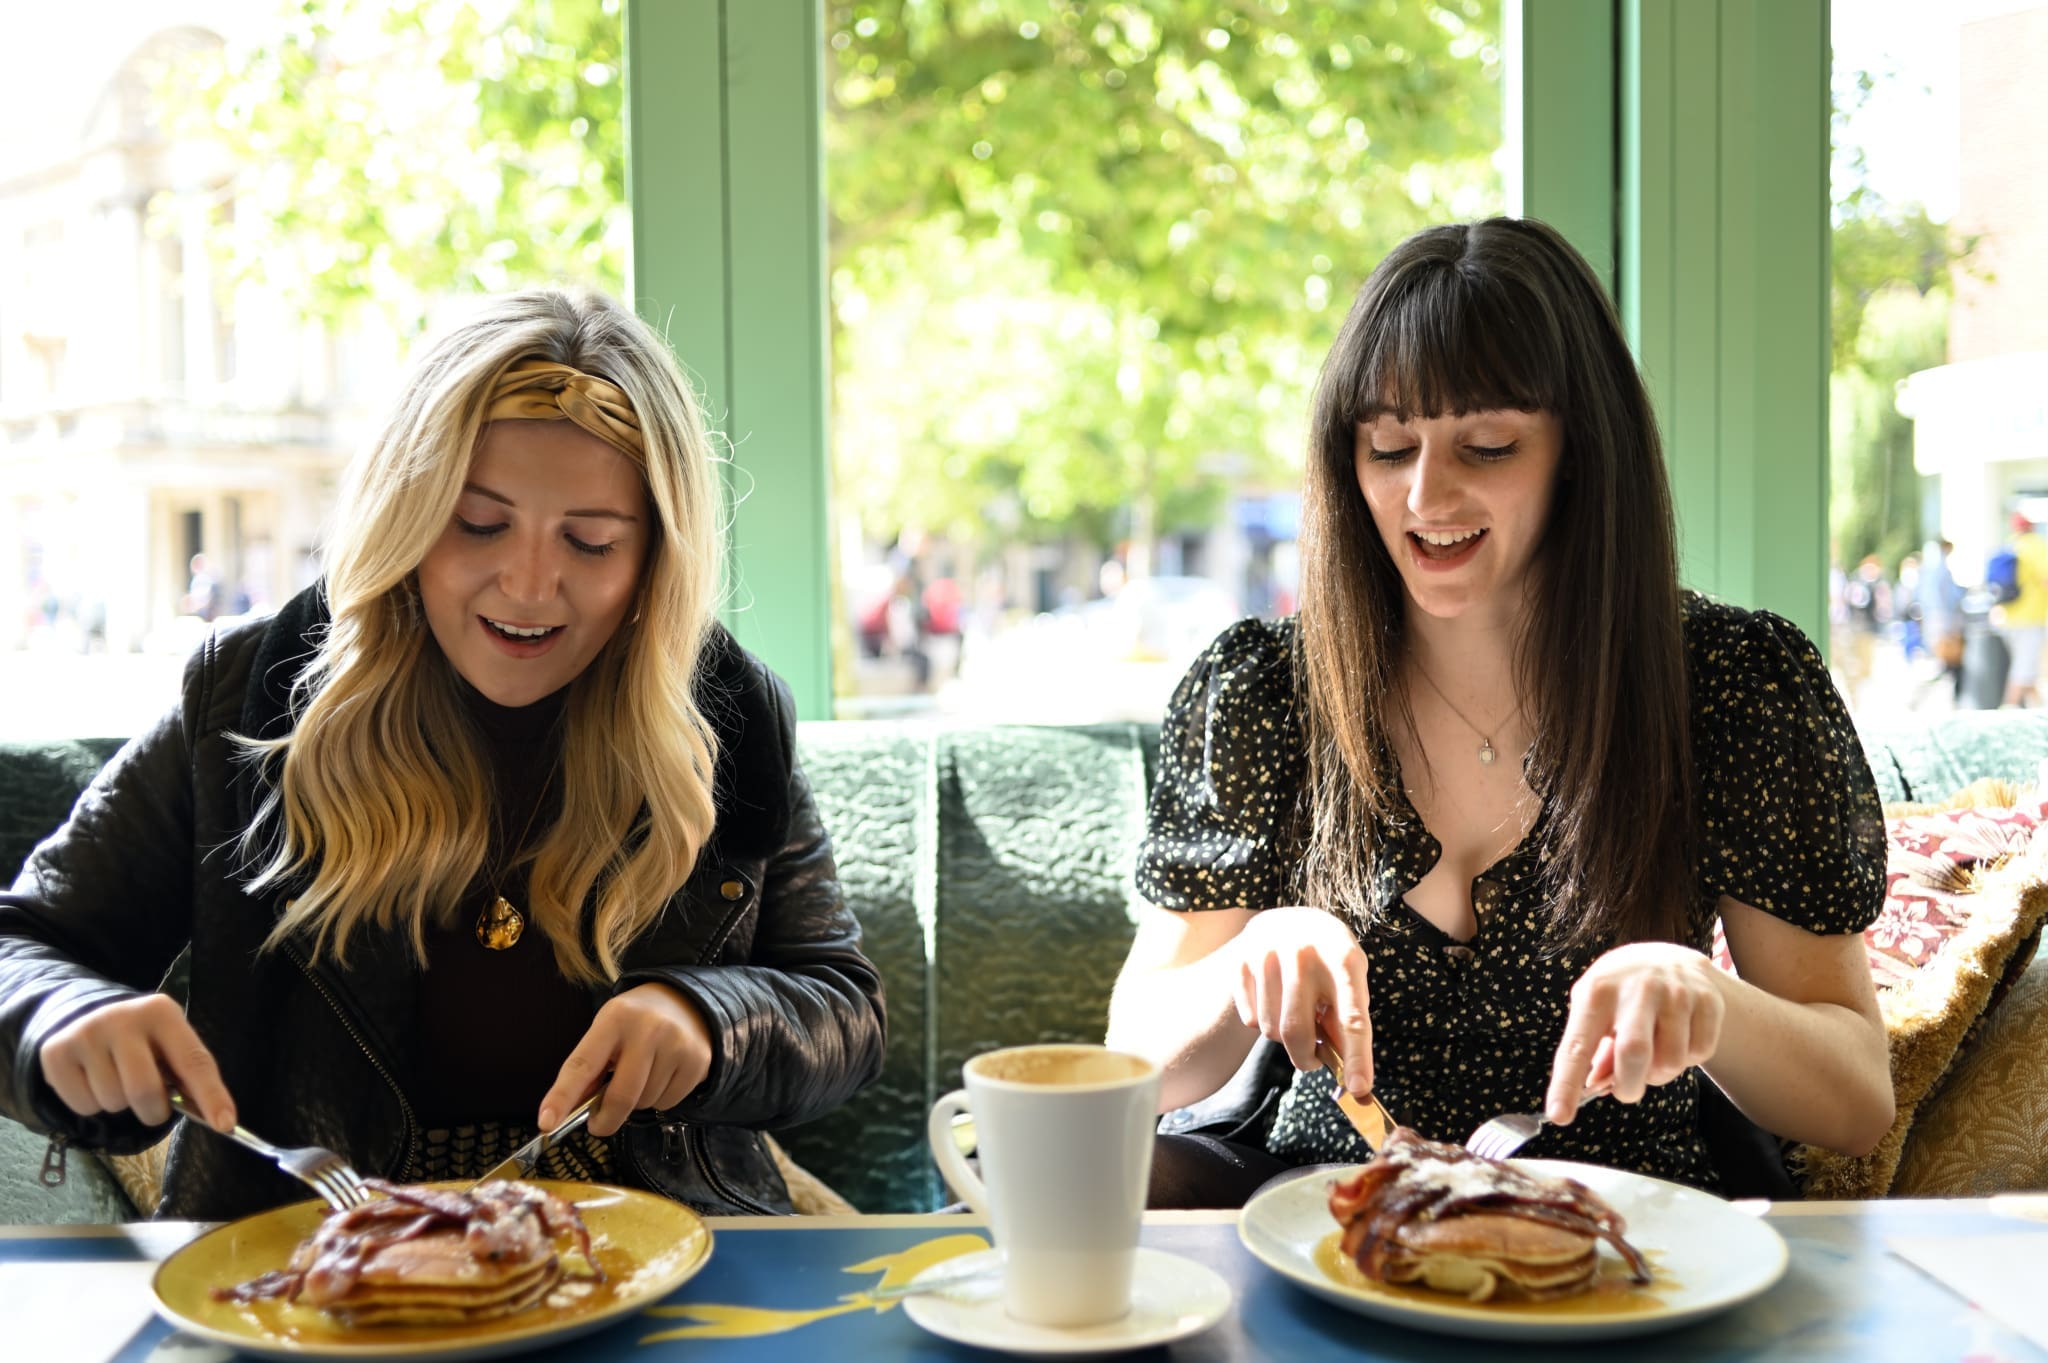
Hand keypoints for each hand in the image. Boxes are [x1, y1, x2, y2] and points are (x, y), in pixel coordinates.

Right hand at [39, 994, 235, 1131]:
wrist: (88, 1019)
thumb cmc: (143, 1042)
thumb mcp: (170, 1046)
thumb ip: (190, 1076)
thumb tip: (220, 1120)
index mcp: (162, 1012)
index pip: (193, 1060)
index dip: (211, 1095)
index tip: (226, 1125)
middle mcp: (123, 1017)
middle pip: (145, 1091)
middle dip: (154, 1111)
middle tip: (153, 1105)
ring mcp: (86, 1033)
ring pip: (112, 1101)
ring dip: (121, 1105)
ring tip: (119, 1081)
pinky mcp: (56, 1052)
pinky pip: (82, 1105)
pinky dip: (91, 1105)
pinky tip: (93, 1081)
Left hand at [540, 982, 712, 1137]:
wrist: (687, 1003)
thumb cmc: (635, 1023)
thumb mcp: (606, 1032)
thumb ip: (588, 1069)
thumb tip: (567, 1112)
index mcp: (615, 1018)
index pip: (583, 1063)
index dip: (562, 1096)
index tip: (546, 1122)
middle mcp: (648, 1029)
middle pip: (621, 1096)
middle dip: (605, 1120)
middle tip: (598, 1124)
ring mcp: (677, 1045)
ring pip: (645, 1103)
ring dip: (636, 1103)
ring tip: (642, 1077)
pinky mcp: (698, 1061)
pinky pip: (668, 1103)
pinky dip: (660, 1100)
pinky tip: (663, 1076)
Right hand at [1228, 906, 1373, 1093]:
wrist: (1290, 918)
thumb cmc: (1329, 958)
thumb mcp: (1349, 977)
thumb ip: (1348, 1018)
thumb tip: (1348, 1070)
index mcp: (1343, 958)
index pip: (1352, 1018)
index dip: (1357, 1056)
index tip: (1359, 1088)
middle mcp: (1304, 954)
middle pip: (1297, 1031)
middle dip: (1305, 1058)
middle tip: (1312, 1061)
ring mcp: (1268, 955)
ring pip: (1270, 1030)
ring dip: (1283, 1038)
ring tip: (1294, 1015)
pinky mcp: (1242, 961)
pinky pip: (1250, 1019)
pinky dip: (1263, 1022)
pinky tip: (1273, 1000)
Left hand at [1547, 942, 1728, 1124]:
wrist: (1669, 957)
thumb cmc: (1620, 993)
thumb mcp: (1595, 1009)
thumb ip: (1593, 1047)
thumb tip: (1596, 1086)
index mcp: (1597, 991)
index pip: (1578, 1045)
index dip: (1567, 1084)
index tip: (1558, 1116)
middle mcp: (1637, 988)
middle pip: (1634, 1054)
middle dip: (1628, 1086)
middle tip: (1625, 1090)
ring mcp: (1677, 992)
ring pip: (1671, 1061)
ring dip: (1659, 1075)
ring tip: (1653, 1057)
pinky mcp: (1708, 1001)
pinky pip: (1700, 1054)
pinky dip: (1688, 1061)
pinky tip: (1678, 1040)